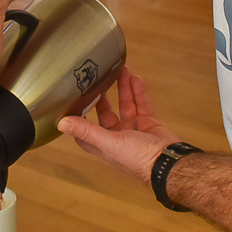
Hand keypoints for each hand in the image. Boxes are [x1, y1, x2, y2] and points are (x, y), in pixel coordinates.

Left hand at [58, 66, 178, 182]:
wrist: (168, 161)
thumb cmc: (139, 159)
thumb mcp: (109, 141)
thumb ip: (86, 131)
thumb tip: (62, 124)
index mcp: (104, 144)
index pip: (85, 130)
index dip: (79, 117)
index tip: (74, 101)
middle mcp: (117, 137)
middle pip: (106, 113)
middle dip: (103, 96)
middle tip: (99, 79)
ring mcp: (133, 129)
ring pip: (125, 105)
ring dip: (123, 89)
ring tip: (120, 71)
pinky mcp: (148, 124)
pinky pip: (142, 104)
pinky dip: (138, 92)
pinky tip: (135, 79)